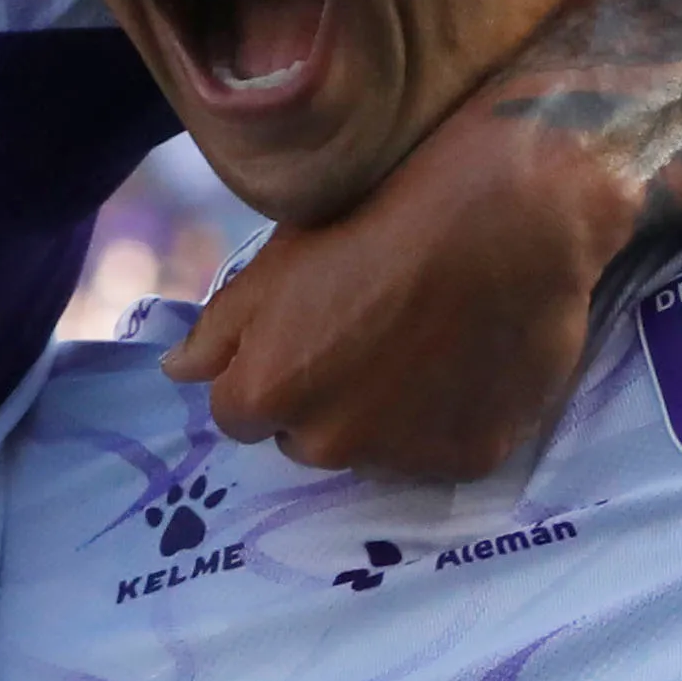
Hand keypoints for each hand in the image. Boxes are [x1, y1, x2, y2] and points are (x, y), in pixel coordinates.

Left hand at [168, 105, 644, 479]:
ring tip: (422, 346)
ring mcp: (401, 459)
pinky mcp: (468, 461)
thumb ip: (219, 329)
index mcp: (267, 395)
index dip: (272, 371)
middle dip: (324, 402)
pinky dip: (444, 424)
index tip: (311, 331)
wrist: (504, 219)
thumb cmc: (376, 221)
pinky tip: (463, 367)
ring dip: (383, 418)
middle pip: (305, 439)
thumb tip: (177, 371)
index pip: (240, 413)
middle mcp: (327, 445)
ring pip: (372, 452)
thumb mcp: (277, 261)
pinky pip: (438, 454)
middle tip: (370, 333)